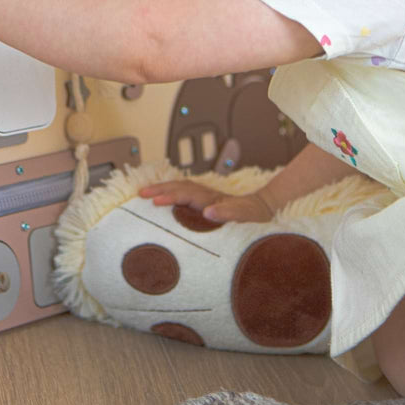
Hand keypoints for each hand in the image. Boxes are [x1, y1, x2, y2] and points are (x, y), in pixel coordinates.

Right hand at [138, 179, 276, 222]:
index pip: (187, 195)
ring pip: (180, 188)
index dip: (171, 196)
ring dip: (162, 188)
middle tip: (140, 193)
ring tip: (144, 193)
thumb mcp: (246, 217)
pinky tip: (161, 198)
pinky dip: (169, 193)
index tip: (155, 201)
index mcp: (213, 199)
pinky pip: (183, 194)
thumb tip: (208, 212)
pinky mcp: (204, 201)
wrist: (263, 210)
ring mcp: (205, 196)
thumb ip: (228, 213)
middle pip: (180, 187)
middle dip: (160, 188)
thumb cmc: (254, 217)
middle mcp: (207, 195)